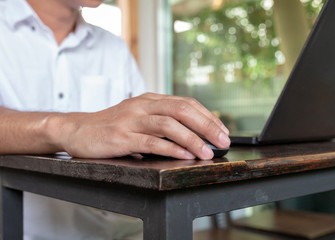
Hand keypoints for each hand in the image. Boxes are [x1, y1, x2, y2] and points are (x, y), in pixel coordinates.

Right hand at [49, 93, 229, 158]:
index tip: (222, 129)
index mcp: (150, 99)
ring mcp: (132, 120)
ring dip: (192, 139)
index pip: (185, 103)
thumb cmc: (111, 126)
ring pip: (169, 124)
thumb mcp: (138, 116)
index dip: (207, 116)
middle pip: (182, 110)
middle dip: (207, 125)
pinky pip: (151, 141)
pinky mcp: (122, 137)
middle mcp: (143, 105)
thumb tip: (191, 134)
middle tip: (223, 140)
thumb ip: (160, 120)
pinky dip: (171, 147)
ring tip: (207, 152)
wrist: (77, 130)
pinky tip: (184, 154)